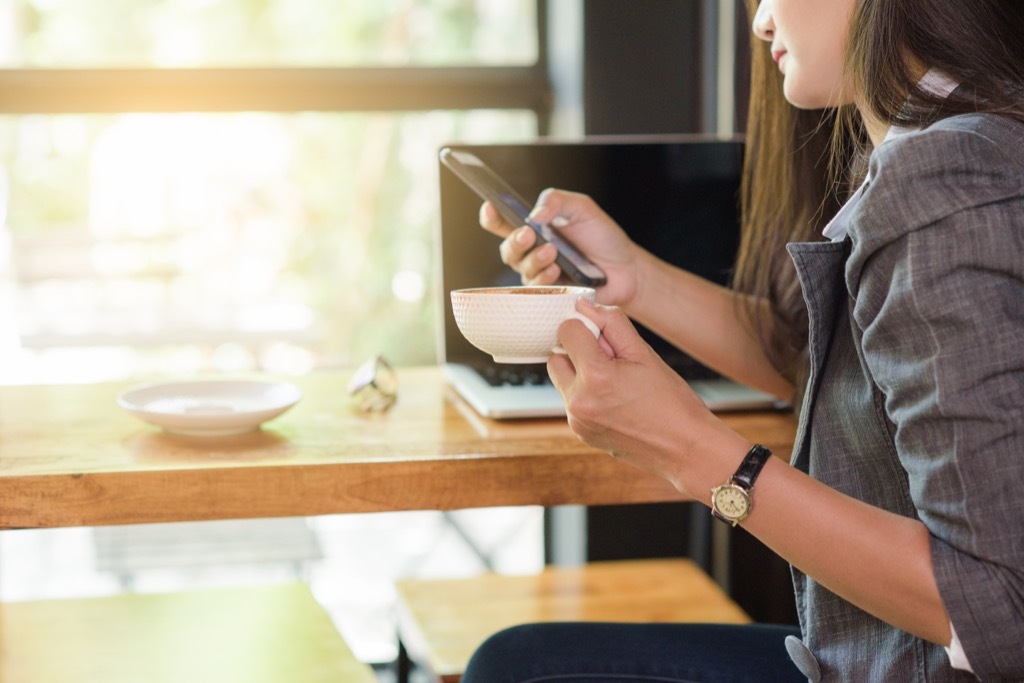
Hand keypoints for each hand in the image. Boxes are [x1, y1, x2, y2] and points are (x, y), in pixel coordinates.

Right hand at [479, 188, 639, 307]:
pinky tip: (556, 271)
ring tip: (552, 253)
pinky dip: (543, 277)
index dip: (492, 216)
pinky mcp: (550, 294)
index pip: (504, 222)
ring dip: (533, 260)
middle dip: (514, 242)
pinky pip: (536, 289)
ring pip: (522, 270)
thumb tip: (534, 213)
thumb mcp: (583, 209)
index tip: (490, 208)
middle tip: (528, 235)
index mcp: (536, 228)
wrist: (626, 269)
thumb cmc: (603, 237)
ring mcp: (540, 274)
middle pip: (507, 250)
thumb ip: (557, 202)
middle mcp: (532, 252)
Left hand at [546, 299, 724, 497]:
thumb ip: (611, 324)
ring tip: (615, 383)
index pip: (567, 331)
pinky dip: (586, 395)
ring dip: (580, 373)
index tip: (603, 335)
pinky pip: (571, 401)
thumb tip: (584, 306)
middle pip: (556, 356)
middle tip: (611, 360)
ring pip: (562, 380)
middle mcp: (578, 400)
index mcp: (596, 376)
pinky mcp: (580, 432)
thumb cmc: (671, 401)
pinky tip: (615, 402)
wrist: (685, 448)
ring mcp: (576, 420)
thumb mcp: (644, 353)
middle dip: (578, 352)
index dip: (585, 327)